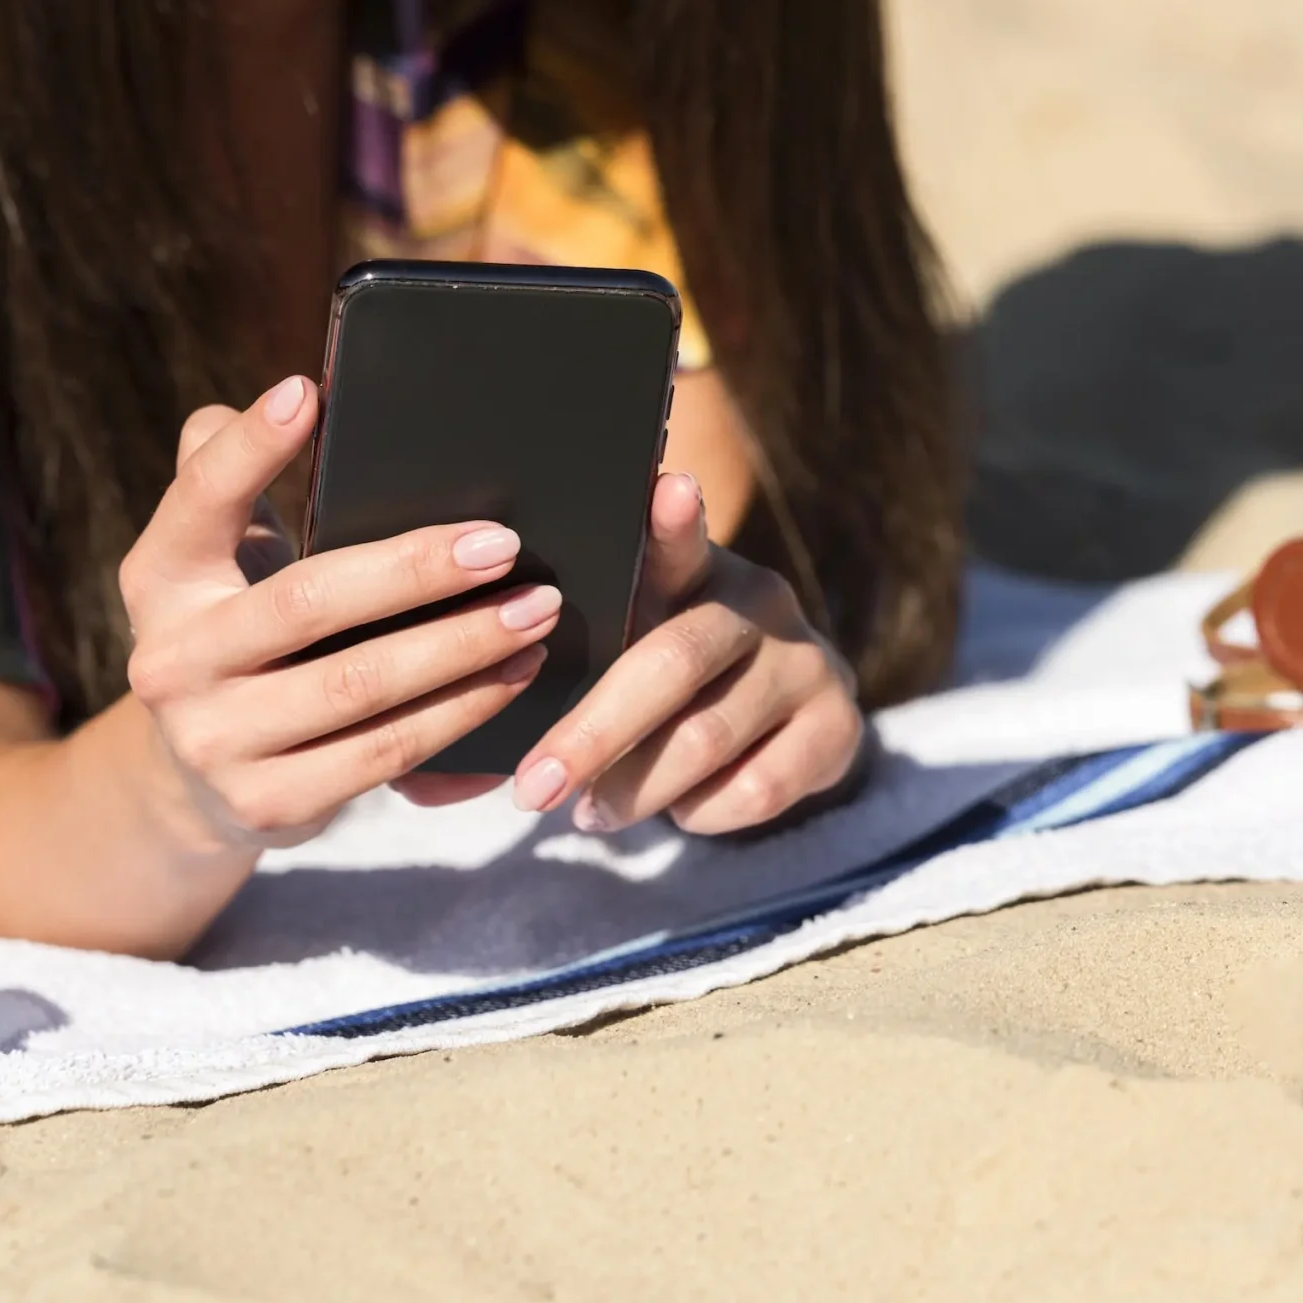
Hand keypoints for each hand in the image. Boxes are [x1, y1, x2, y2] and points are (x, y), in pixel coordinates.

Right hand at [120, 377, 559, 847]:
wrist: (199, 778)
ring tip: (534, 610)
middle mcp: (172, 661)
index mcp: (162, 578)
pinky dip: (461, 713)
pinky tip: (514, 677)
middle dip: (417, 571)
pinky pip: (386, 753)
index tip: (307, 391)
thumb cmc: (240, 630)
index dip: (249, 448)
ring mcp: (216, 742)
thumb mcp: (217, 559)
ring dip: (462, 647)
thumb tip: (278, 400)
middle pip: (309, 603)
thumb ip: (228, 475)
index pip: (200, 499)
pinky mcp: (268, 804)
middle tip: (505, 544)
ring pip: (361, 687)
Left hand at [510, 473, 865, 834]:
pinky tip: (678, 809)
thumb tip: (464, 736)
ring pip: (707, 737)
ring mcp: (806, 662)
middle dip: (594, 733)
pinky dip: (699, 812)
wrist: (785, 723)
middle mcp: (759, 602)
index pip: (679, 540)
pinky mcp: (838, 725)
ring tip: (591, 812)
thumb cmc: (673, 681)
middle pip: (673, 663)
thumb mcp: (633, 647)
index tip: (666, 490)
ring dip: (637, 789)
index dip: (673, 520)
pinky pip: (754, 788)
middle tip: (535, 787)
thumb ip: (579, 656)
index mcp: (695, 569)